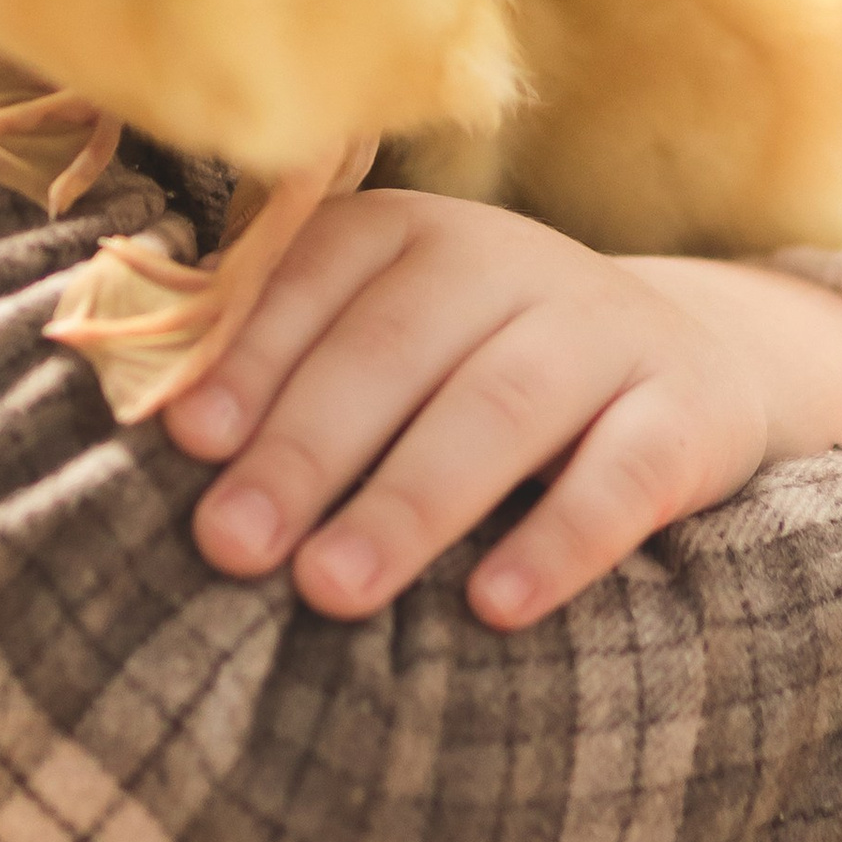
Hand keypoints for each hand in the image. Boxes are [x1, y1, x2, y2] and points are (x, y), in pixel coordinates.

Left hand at [162, 189, 841, 630]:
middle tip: (230, 544)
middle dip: (305, 447)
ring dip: (411, 498)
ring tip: (332, 587)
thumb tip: (150, 428)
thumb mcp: (390, 334)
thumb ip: (287, 356)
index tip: (184, 441)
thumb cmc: (478, 365)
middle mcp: (505, 263)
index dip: (249, 358)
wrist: (691, 358)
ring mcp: (604, 331)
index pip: (318, 281)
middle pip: (394, 349)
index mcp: (411, 234)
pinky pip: (627, 474)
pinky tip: (497, 606)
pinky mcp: (689, 413)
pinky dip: (564, 538)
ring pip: (502, 407)